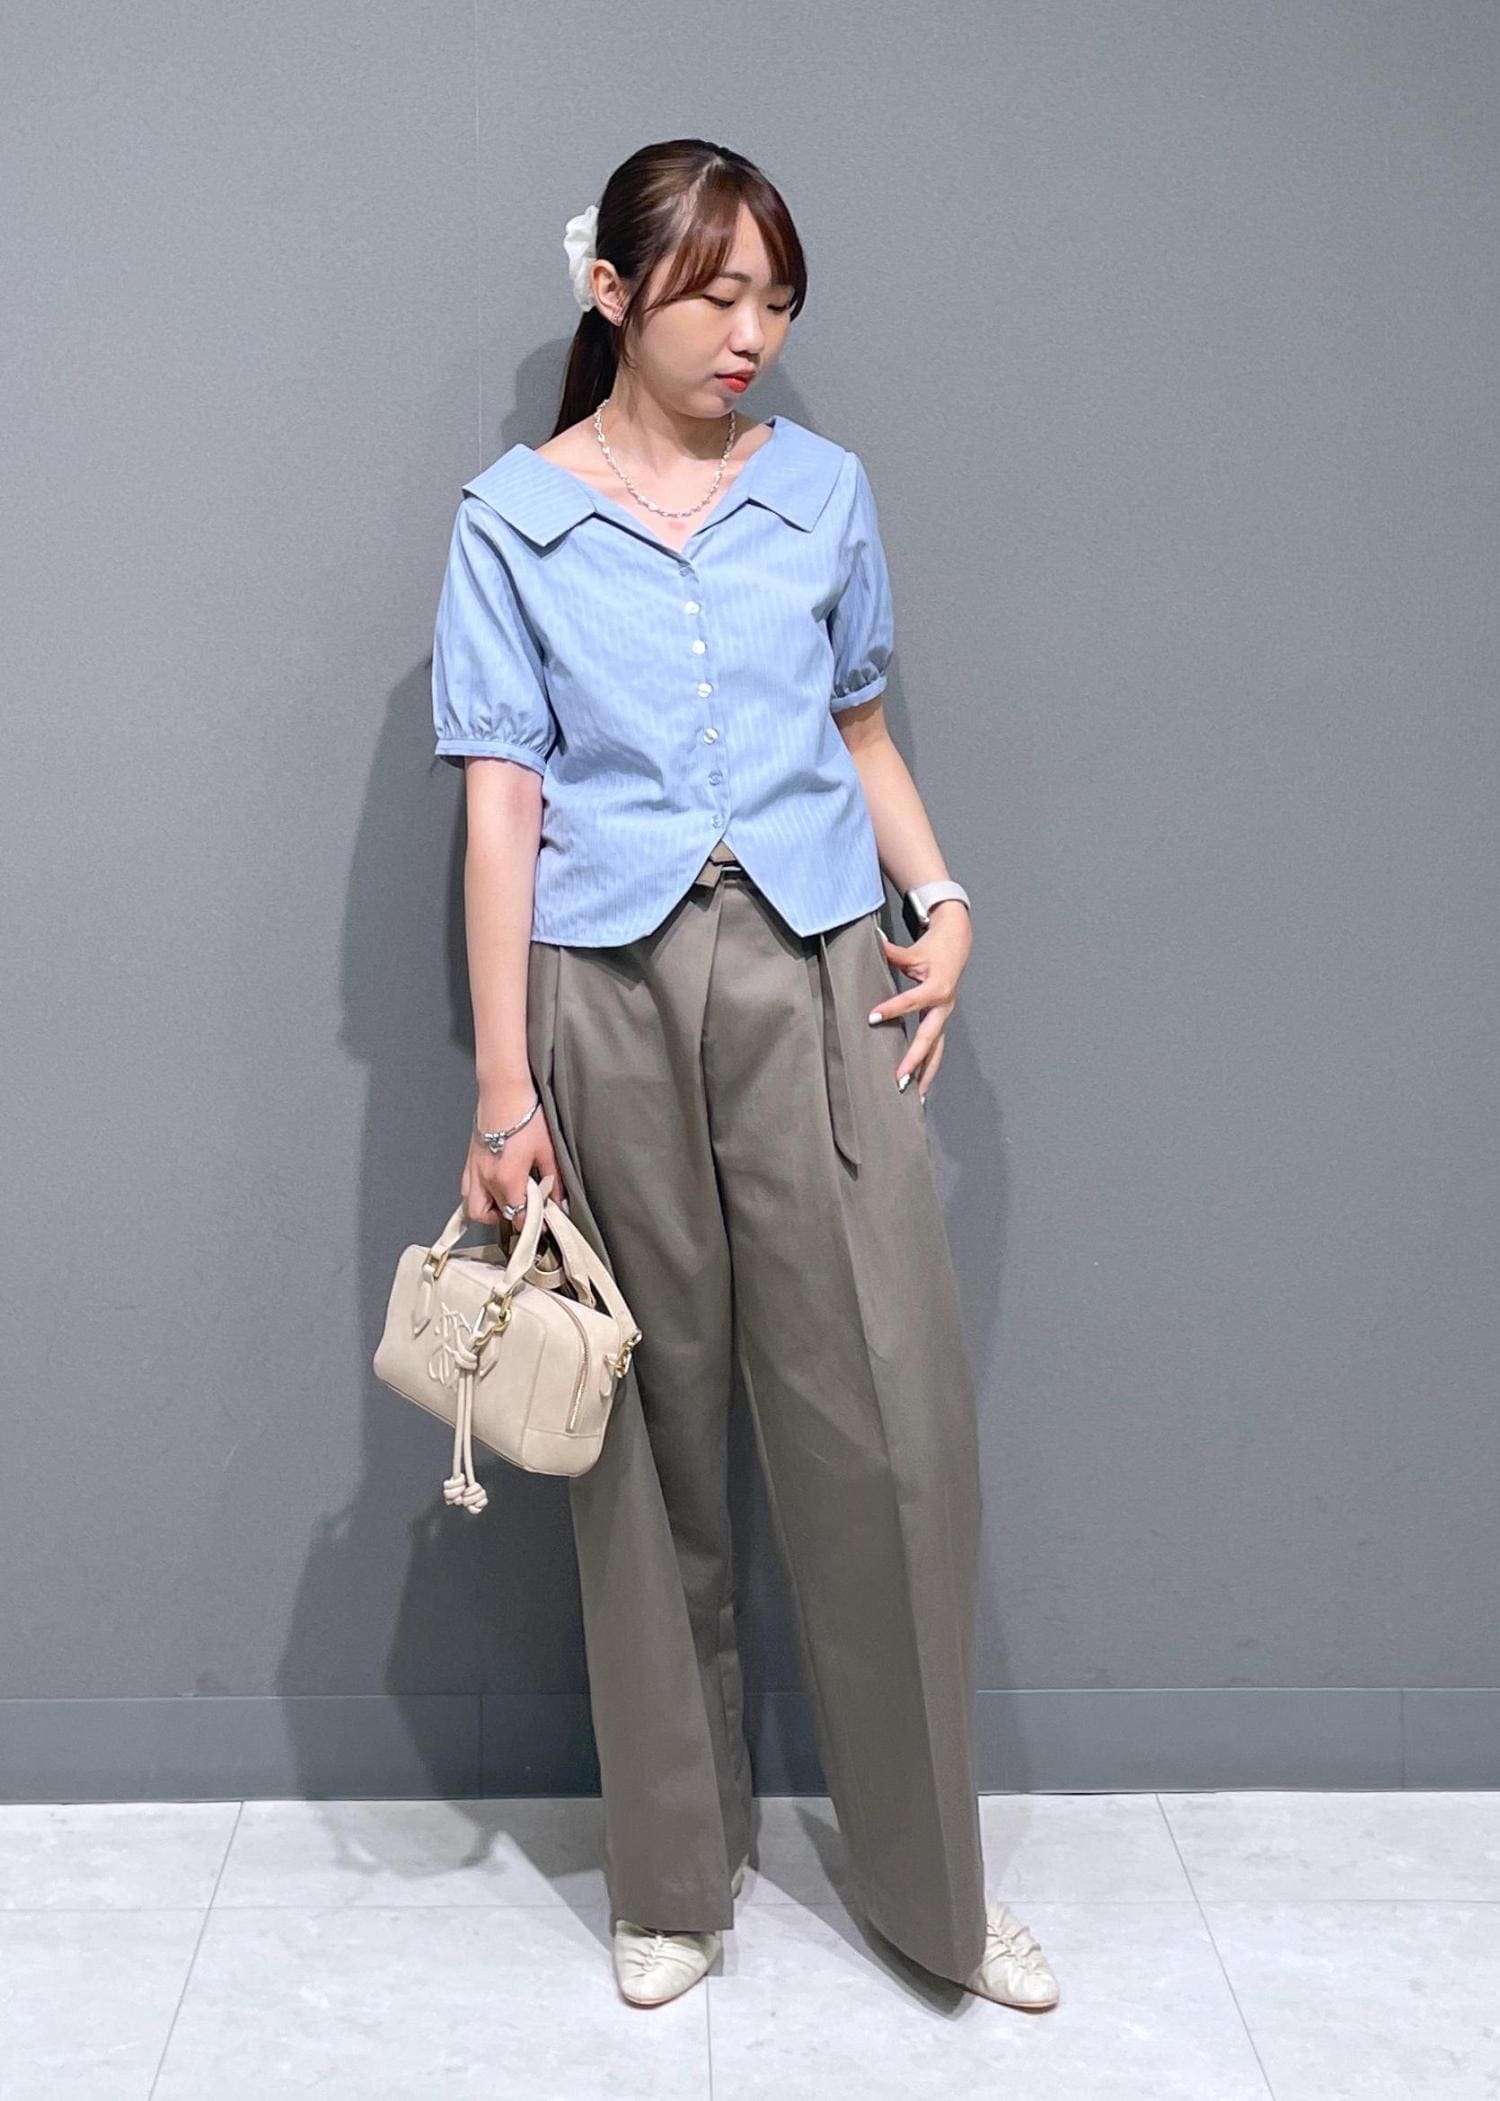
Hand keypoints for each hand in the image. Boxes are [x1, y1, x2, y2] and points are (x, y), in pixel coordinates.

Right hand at [461, 1081, 569, 1224]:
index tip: (544, 1221)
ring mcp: (474, 1171)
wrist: (504, 1092)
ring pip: (474, 1208)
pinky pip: (467, 1190)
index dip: (533, 1223)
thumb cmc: (526, 1116)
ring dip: (490, 1211)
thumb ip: (554, 1180)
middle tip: (528, 1210)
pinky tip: (492, 1188)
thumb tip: (560, 1201)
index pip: (517, 1216)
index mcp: (507, 1179)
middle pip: (494, 1216)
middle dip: (512, 1218)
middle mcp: (486, 1180)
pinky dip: (477, 1196)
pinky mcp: (469, 1160)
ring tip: (507, 1201)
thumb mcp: (547, 1151)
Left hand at [867, 902, 972, 1100]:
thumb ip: (892, 952)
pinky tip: (920, 1087)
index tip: (872, 1017)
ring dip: (926, 1075)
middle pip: (929, 1039)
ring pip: (937, 1051)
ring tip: (915, 1098)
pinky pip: (936, 1049)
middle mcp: (943, 1007)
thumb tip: (872, 940)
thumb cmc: (935, 948)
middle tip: (899, 1079)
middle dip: (914, 1061)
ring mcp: (943, 1017)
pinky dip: (928, 1069)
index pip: (911, 1002)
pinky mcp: (941, 1022)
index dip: (892, 1009)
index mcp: (937, 987)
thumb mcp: (913, 950)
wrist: (958, 945)